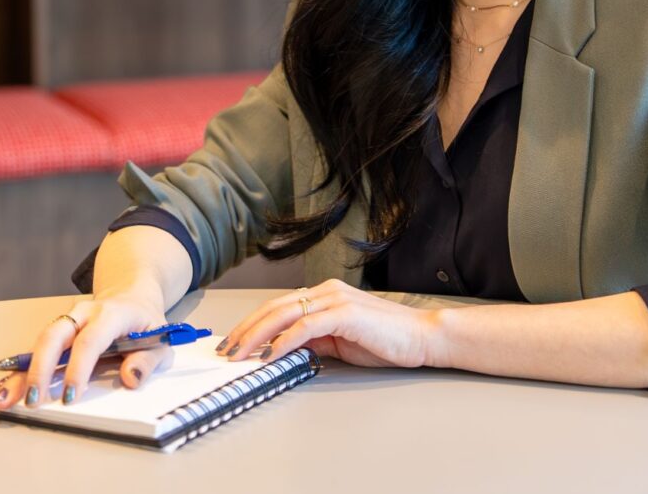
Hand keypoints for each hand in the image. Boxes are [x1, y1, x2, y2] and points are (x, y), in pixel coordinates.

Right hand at [0, 289, 175, 409]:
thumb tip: (131, 379)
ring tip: (6, 399)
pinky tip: (7, 388)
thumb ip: (148, 360)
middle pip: (55, 335)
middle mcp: (85, 313)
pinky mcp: (59, 330)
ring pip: (40, 341)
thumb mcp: (161, 340)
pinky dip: (21, 368)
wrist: (132, 295)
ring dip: (22, 370)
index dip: (79, 369)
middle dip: (41, 368)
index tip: (71, 398)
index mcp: (113, 314)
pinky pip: (38, 348)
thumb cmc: (146, 322)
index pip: (90, 340)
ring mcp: (68, 319)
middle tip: (33, 399)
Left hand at [218, 280, 441, 368]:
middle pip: (274, 307)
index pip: (279, 307)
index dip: (253, 324)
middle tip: (226, 349)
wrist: (421, 337)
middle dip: (245, 329)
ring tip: (239, 353)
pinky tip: (269, 355)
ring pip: (284, 314)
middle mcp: (327, 291)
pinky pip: (305, 327)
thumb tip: (286, 349)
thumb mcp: (341, 342)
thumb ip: (315, 341)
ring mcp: (335, 300)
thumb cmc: (387, 340)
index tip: (234, 342)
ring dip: (256, 336)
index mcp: (325, 295)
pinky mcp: (345, 314)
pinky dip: (283, 341)